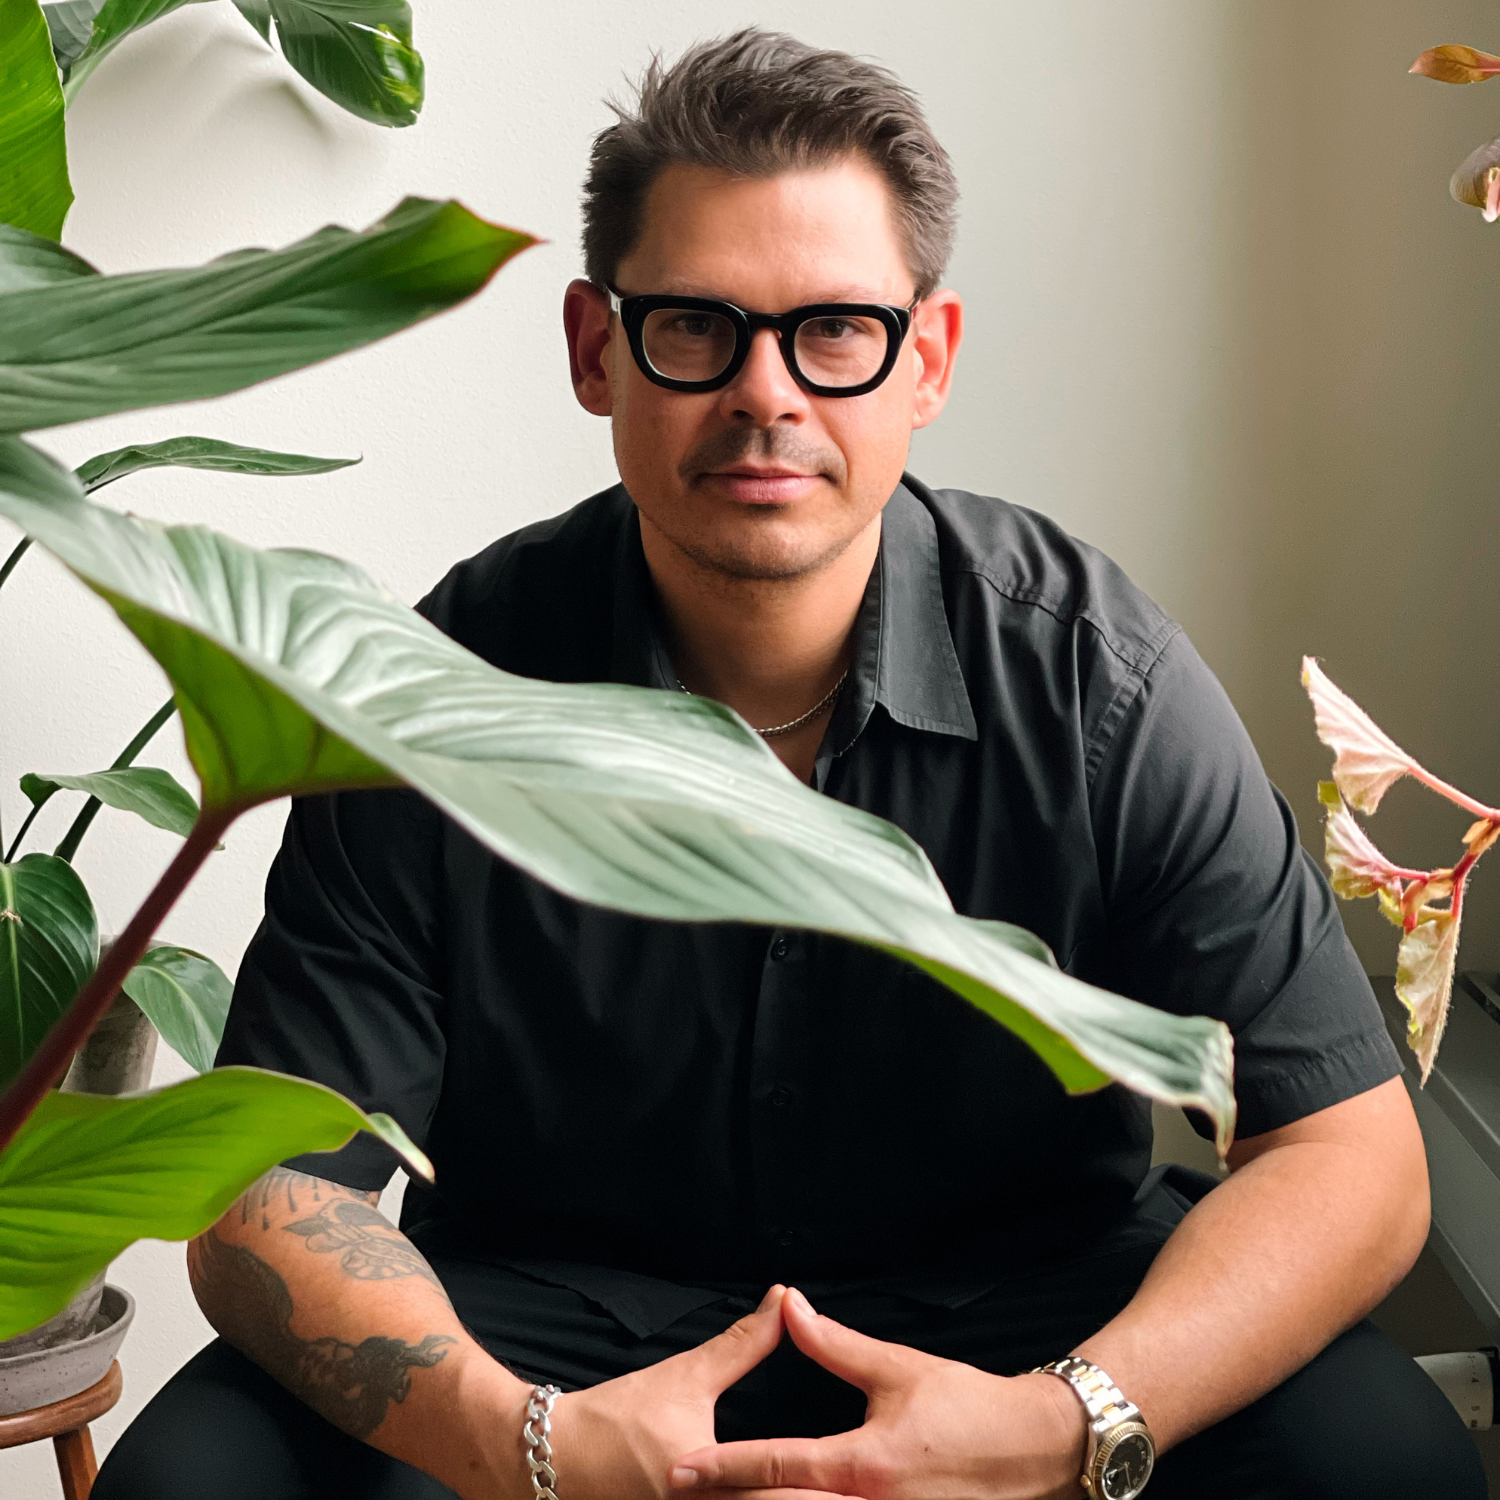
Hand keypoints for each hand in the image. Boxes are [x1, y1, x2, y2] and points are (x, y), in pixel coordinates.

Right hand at [534, 1284, 845, 1499]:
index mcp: (722, 1488)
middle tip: (875, 1491)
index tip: (880, 1483)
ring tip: (849, 1495)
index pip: (797, 1497)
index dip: (843, 1492)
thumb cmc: (618, 1418)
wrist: (553, 1460)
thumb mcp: (687, 1375)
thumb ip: (744, 1343)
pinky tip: (790, 1497)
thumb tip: (785, 1301)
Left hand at [669, 1288, 1088, 1499]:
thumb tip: (789, 1308)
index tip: (679, 1472)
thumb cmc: (968, 1406)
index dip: (722, 1469)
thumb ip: (833, 1345)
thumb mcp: (897, 1368)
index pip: (776, 1467)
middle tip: (686, 1489)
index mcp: (863, 1466)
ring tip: (728, 1496)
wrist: (1035, 1450)